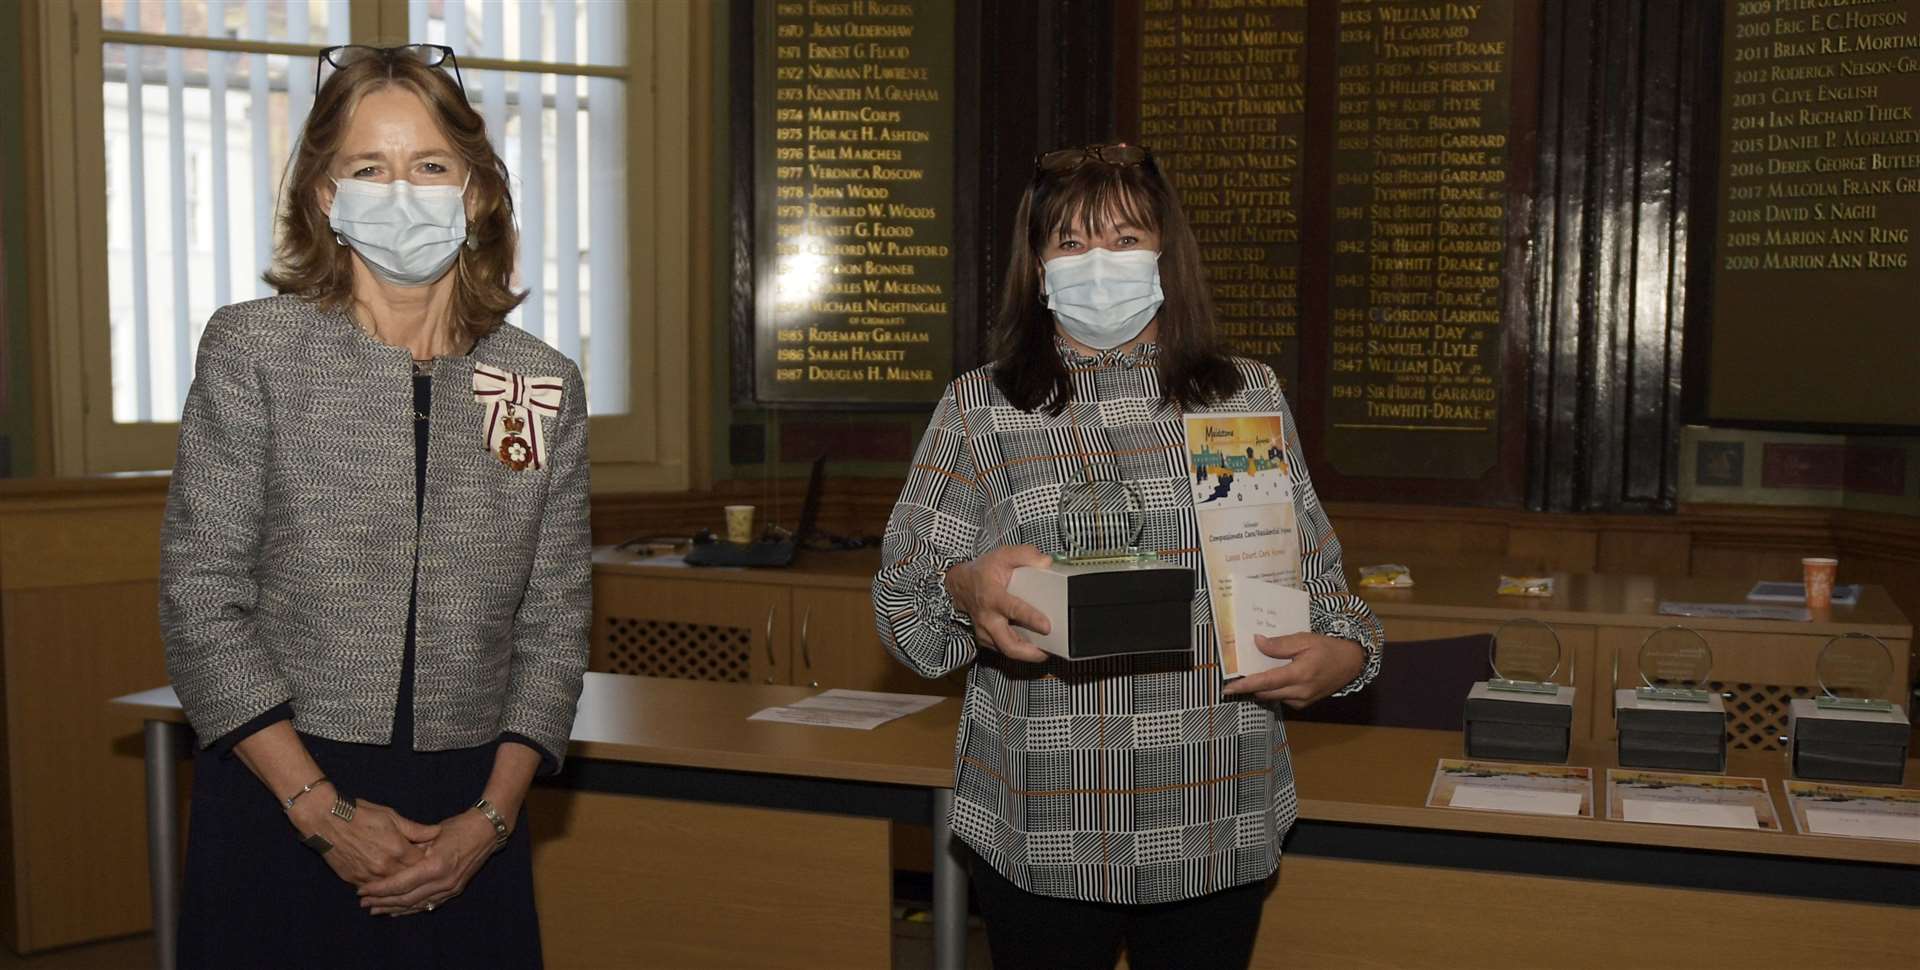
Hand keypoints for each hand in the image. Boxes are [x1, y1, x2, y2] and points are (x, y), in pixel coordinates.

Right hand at [289, 790, 438, 886]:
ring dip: (399, 884)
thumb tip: (438, 833)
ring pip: (391, 888)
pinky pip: (373, 889)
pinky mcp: (354, 880)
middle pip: (409, 879)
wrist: (326, 820)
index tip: (431, 857)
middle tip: (420, 870)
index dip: (428, 860)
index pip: (422, 864)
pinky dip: (381, 887)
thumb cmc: (361, 814)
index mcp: (398, 850)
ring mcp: (368, 877)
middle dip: (416, 875)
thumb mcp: (391, 816)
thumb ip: (416, 829)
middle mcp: (385, 868)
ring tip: (405, 879)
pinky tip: (386, 884)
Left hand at [358, 810, 503, 915]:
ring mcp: (450, 889)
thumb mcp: (432, 834)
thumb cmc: (458, 827)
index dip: (379, 889)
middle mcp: (442, 882)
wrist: (487, 832)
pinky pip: (428, 905)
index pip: (400, 884)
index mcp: (435, 866)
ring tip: (375, 909)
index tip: (362, 890)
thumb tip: (386, 860)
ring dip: (394, 908)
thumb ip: (411, 849)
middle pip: (406, 899)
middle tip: (363, 902)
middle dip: (382, 902)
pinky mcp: (454, 891)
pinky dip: (410, 908)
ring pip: (416, 905)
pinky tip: (397, 910)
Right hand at [943, 545, 1052, 662]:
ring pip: (1007, 651)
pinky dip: (1019, 651)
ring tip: (1045, 651)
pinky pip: (1004, 650)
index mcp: (992, 597)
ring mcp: (985, 632)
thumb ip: (1025, 555)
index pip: (1013, 610)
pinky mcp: (986, 640)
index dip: (1031, 619)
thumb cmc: (983, 571)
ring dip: (1026, 654)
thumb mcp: (1003, 555)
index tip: (1047, 626)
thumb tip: (1046, 562)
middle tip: (1047, 651)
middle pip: (1008, 645)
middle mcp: (988, 618)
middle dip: (1029, 653)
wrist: (961, 584)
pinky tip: (1032, 647)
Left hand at [1220, 633, 1366, 707]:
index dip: (1245, 685)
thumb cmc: (1328, 648)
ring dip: (1262, 687)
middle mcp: (1300, 692)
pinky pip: (1282, 698)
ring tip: (1256, 673)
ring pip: (1272, 697)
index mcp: (1300, 674)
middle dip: (1249, 686)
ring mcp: (1303, 700)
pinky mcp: (1304, 704)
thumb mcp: (1304, 639)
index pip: (1266, 682)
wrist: (1351, 663)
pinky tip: (1276, 677)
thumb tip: (1257, 642)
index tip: (1228, 688)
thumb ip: (1279, 644)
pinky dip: (1274, 689)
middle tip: (1236, 676)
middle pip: (1265, 692)